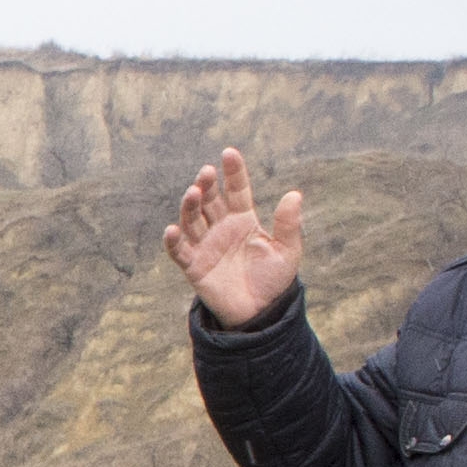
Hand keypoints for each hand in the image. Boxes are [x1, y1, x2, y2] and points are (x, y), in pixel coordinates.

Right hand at [163, 147, 307, 324]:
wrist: (260, 313)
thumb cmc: (274, 280)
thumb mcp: (288, 251)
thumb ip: (289, 225)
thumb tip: (295, 194)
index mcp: (244, 220)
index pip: (237, 190)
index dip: (233, 172)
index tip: (229, 153)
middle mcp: (221, 228)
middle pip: (210, 200)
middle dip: (207, 185)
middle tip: (207, 173)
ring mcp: (205, 245)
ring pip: (192, 219)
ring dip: (190, 206)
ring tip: (193, 193)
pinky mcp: (193, 266)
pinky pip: (179, 250)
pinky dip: (173, 240)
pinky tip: (172, 229)